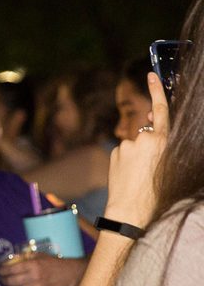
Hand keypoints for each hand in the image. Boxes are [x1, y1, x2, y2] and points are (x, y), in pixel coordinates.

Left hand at [0, 253, 87, 285]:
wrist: (68, 275)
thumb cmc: (53, 263)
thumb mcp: (39, 256)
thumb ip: (25, 257)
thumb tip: (10, 260)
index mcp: (33, 265)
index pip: (11, 269)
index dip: (1, 270)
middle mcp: (34, 277)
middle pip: (11, 281)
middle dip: (3, 280)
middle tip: (1, 278)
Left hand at [104, 72, 168, 227]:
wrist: (130, 211)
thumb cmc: (156, 193)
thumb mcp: (169, 165)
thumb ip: (162, 142)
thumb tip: (150, 122)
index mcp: (162, 142)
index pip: (160, 111)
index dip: (157, 91)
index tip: (150, 75)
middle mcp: (143, 139)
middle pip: (148, 132)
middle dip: (150, 142)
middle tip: (150, 165)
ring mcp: (126, 145)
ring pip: (136, 143)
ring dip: (138, 154)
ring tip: (139, 175)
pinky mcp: (115, 152)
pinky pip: (125, 151)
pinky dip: (128, 159)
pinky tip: (129, 175)